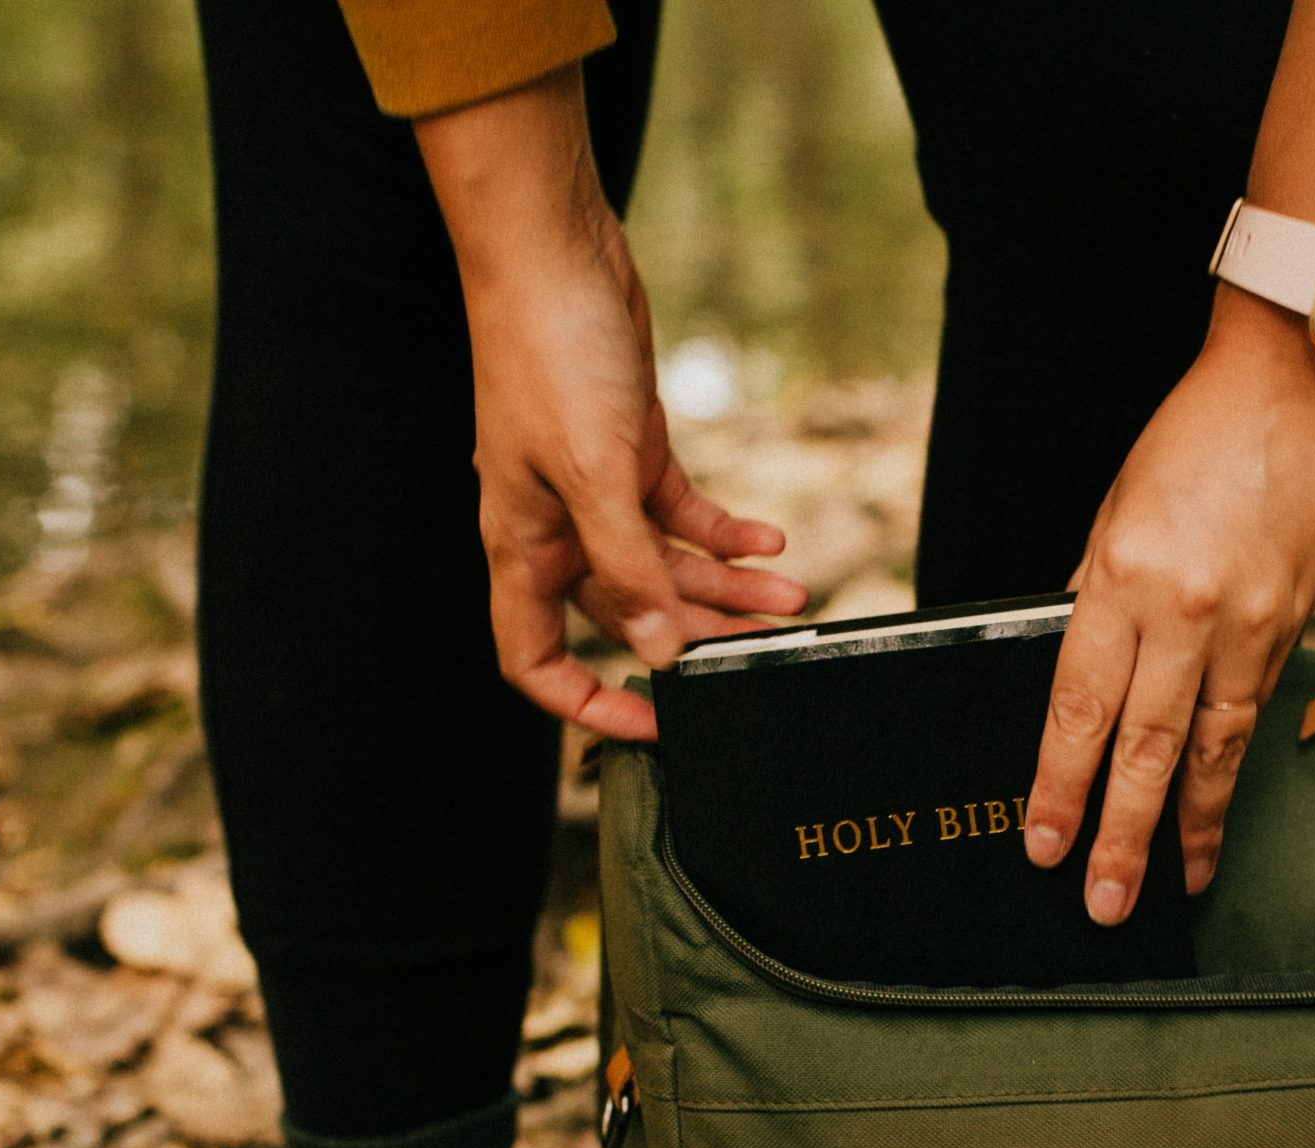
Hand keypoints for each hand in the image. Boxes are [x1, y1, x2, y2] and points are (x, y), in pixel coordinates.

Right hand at [417, 71, 806, 740]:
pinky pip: (683, 514)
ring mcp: (595, 490)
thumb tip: (657, 651)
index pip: (534, 657)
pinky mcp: (632, 450)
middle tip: (762, 653)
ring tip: (793, 598)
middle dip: (695, 638)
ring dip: (728, 586)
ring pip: (665, 566)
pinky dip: (727, 531)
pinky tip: (771, 541)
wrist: (554, 254)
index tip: (649, 726)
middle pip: (626, 616)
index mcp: (521, 545)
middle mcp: (555, 528)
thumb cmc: (548, 354)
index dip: (585, 703)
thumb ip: (626, 569)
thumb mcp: (594, 475)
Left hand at [1021, 293, 1314, 921]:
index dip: (1061, 785)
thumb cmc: (1192, 440)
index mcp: (1126, 578)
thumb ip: (1096, 600)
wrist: (1298, 385)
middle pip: (1148, 748)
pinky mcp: (1296, 623)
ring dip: (1192, 823)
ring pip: (1214, 747)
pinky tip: (1218, 801)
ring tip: (1178, 881)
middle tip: (1105, 903)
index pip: (1082, 708)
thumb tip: (1081, 682)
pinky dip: (1231, 763)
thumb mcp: (1114, 515)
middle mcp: (1191, 611)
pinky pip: (1255, 709)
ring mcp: (1254, 623)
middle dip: (1123, 834)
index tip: (1043, 844)